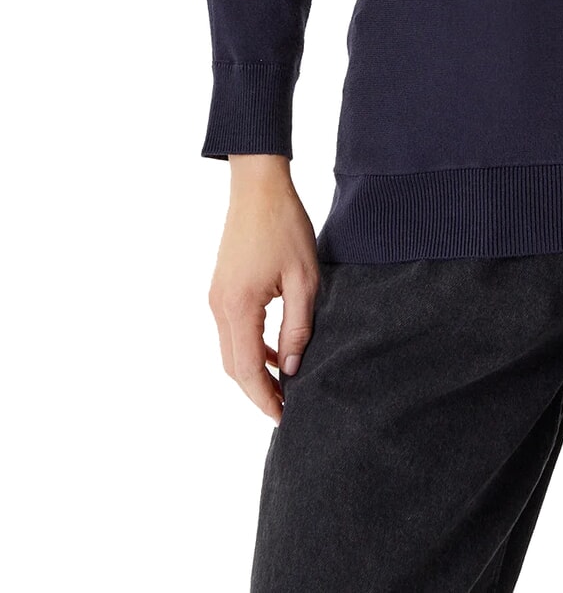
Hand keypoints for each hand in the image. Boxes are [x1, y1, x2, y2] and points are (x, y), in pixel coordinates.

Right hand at [207, 156, 320, 423]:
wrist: (258, 187)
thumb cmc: (285, 226)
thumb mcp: (304, 278)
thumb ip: (298, 326)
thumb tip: (293, 368)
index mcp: (238, 306)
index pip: (247, 369)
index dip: (265, 398)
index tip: (285, 418)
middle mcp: (219, 306)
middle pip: (233, 367)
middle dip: (258, 392)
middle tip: (287, 409)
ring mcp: (216, 297)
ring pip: (230, 351)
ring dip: (254, 371)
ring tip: (286, 386)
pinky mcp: (220, 289)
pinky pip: (233, 331)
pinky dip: (251, 348)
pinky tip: (278, 352)